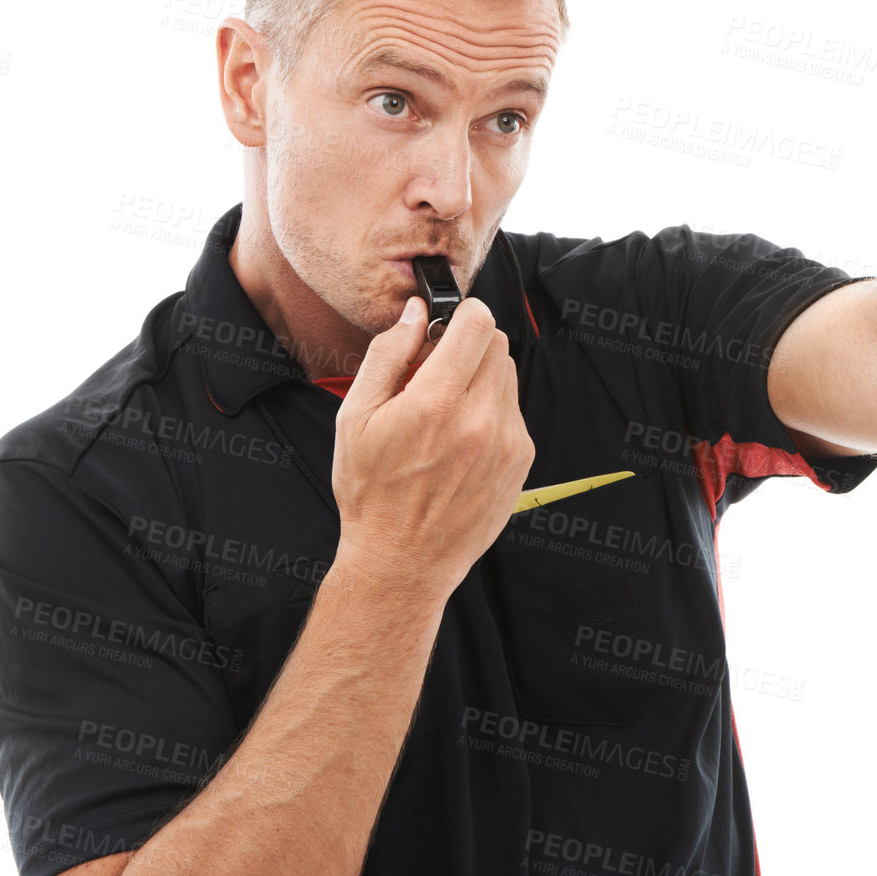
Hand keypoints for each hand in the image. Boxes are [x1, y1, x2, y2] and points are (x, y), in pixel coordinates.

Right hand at [330, 295, 536, 599]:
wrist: (402, 561)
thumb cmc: (372, 494)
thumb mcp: (355, 419)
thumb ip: (387, 356)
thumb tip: (414, 315)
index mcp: (436, 404)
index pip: (477, 324)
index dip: (461, 314)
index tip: (446, 324)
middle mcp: (480, 420)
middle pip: (496, 345)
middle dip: (467, 346)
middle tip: (434, 373)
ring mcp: (507, 442)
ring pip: (507, 377)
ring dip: (480, 379)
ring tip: (444, 412)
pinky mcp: (520, 461)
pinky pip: (513, 412)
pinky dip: (490, 412)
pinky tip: (460, 440)